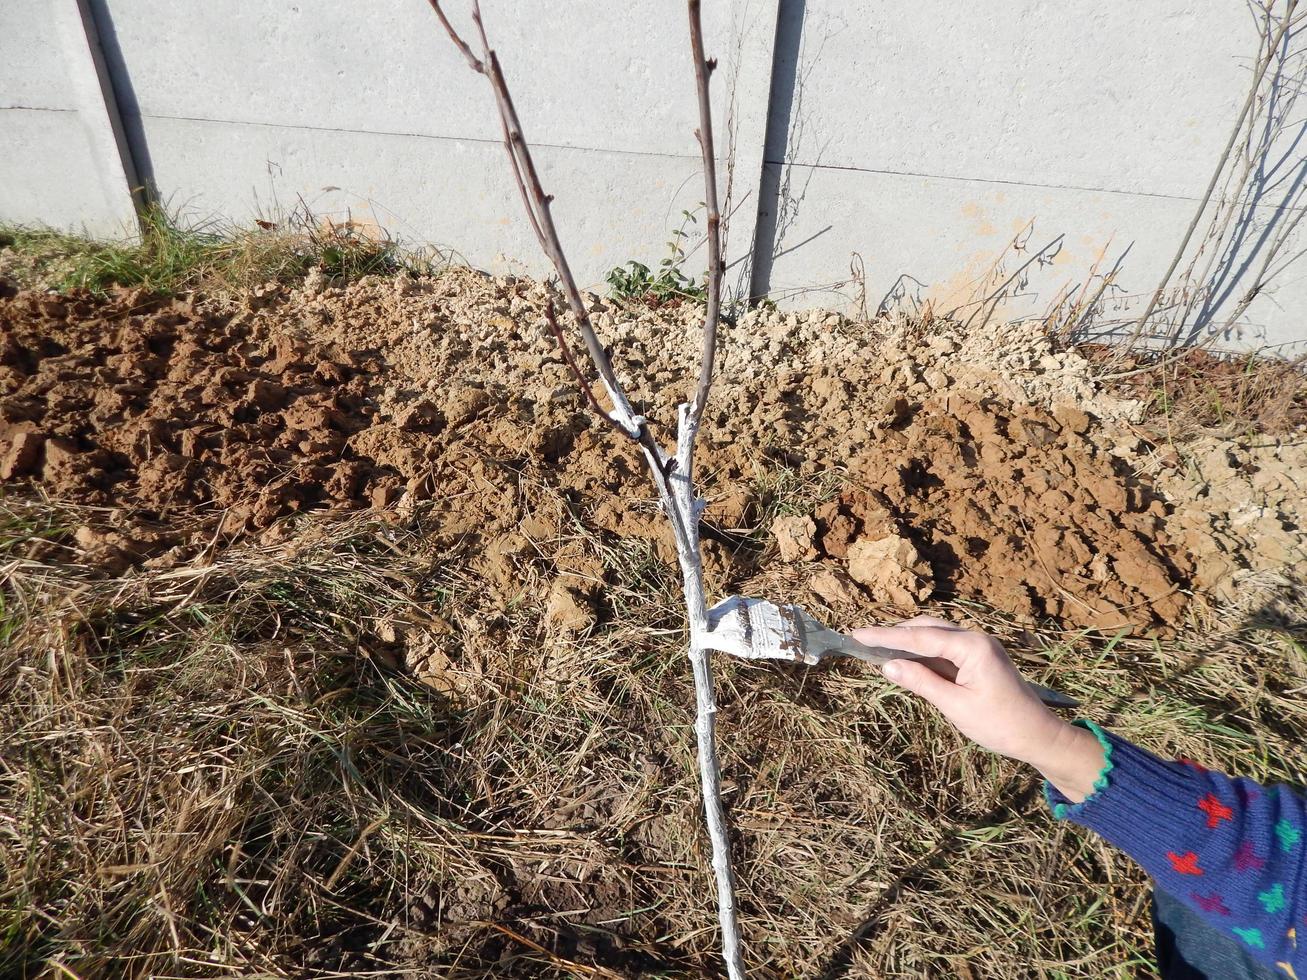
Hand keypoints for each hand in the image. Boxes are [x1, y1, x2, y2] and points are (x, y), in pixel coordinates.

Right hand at [853, 617, 1104, 801]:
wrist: (1038, 736)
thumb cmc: (1000, 724)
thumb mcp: (955, 705)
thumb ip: (921, 682)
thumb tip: (888, 666)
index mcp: (972, 646)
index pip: (920, 636)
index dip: (886, 636)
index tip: (858, 634)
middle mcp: (976, 639)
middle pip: (927, 628)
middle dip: (896, 634)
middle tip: (864, 640)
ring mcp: (979, 647)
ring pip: (936, 636)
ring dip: (909, 642)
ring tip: (879, 649)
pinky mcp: (979, 659)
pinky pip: (946, 649)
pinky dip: (924, 653)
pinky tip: (906, 659)